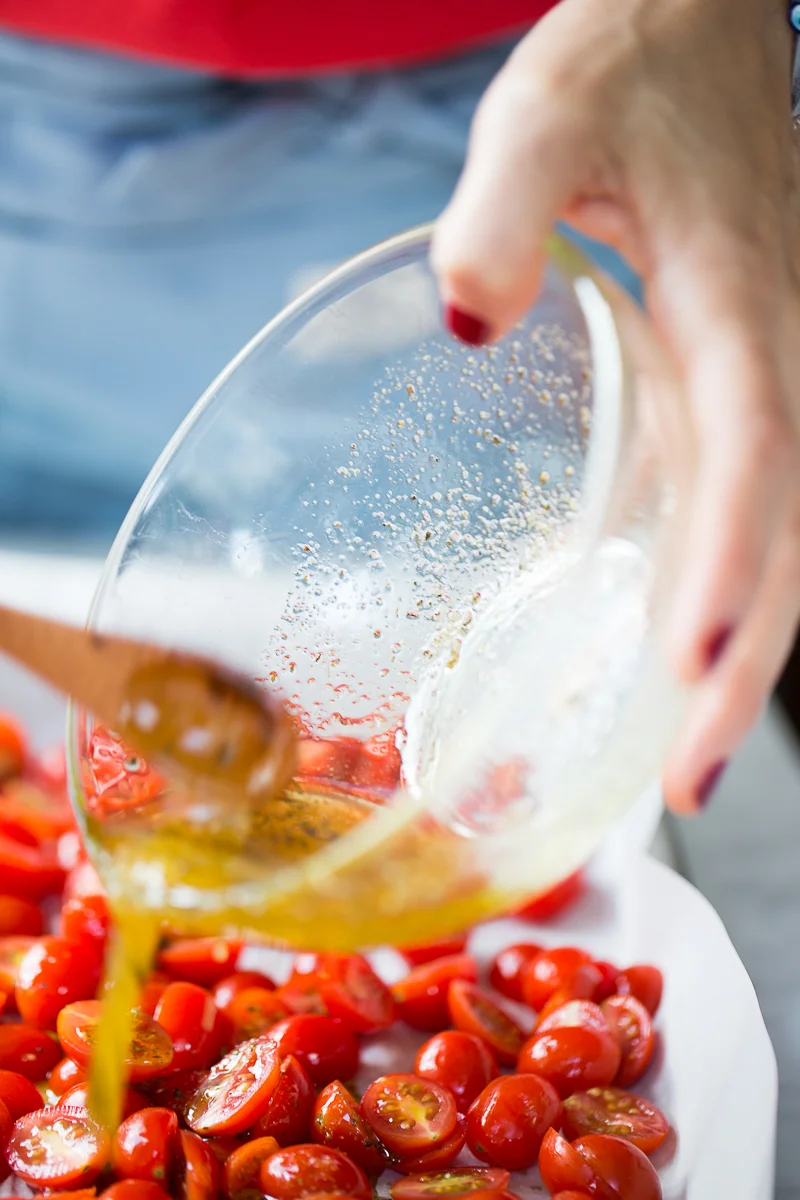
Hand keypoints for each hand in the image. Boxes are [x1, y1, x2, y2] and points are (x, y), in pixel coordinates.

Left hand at [432, 0, 799, 811]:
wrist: (700, 28)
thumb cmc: (629, 62)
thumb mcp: (543, 114)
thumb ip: (501, 209)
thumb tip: (467, 322)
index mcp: (740, 302)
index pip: (756, 454)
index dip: (733, 565)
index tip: (693, 667)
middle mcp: (778, 354)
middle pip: (790, 537)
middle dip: (745, 667)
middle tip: (685, 785)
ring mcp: (773, 372)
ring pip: (788, 538)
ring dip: (747, 654)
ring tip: (687, 761)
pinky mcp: (745, 380)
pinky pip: (756, 504)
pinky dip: (732, 594)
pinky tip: (679, 655)